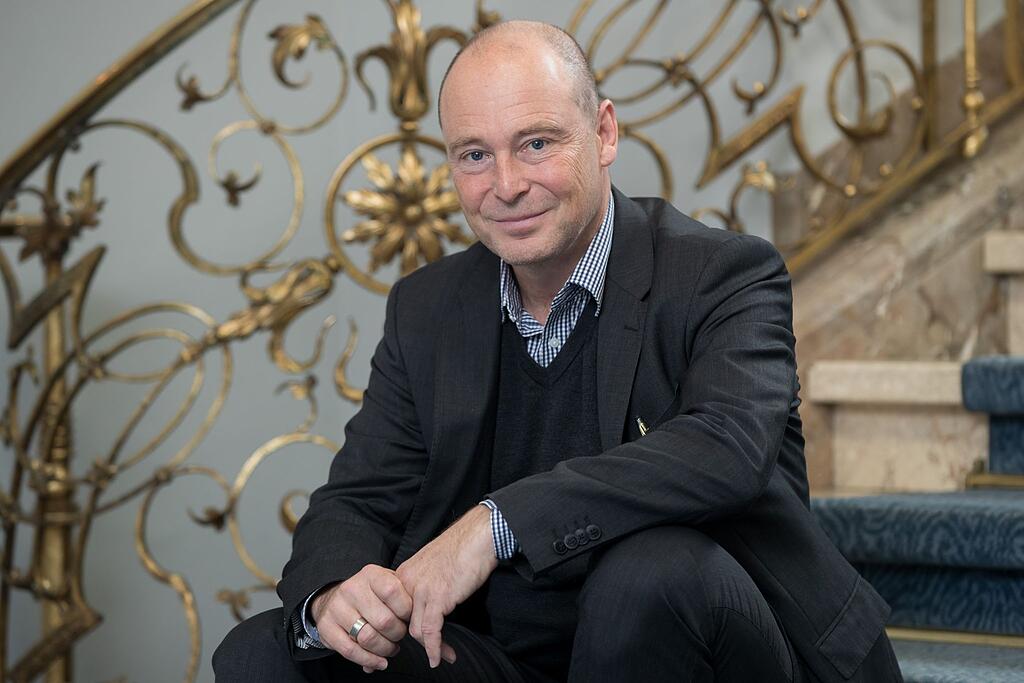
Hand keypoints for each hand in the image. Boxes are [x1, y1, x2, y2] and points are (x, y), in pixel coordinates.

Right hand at [311, 564, 412, 672]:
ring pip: (368, 638)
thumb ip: (403, 596)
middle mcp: (352, 588)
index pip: (393, 592)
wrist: (334, 596)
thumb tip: (417, 618)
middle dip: (397, 634)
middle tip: (399, 636)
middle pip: (384, 621)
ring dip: (385, 649)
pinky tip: (379, 662)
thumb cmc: (370, 594)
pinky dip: (369, 660)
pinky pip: (351, 651)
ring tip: (390, 649)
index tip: (408, 618)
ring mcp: (337, 608)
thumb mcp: (387, 584)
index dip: (406, 611)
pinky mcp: (326, 627)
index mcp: (371, 575)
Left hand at [396, 503, 499, 667]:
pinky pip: (431, 630)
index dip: (397, 630)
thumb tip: (427, 607)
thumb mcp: (432, 566)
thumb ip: (423, 584)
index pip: (392, 609)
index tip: (397, 644)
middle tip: (421, 655)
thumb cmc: (461, 549)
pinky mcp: (438, 597)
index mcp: (403, 575)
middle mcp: (407, 583)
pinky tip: (439, 658)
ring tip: (442, 657)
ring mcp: (421, 590)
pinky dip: (435, 648)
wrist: (477, 536)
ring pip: (415, 630)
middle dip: (412, 643)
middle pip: (402, 622)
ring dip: (430, 648)